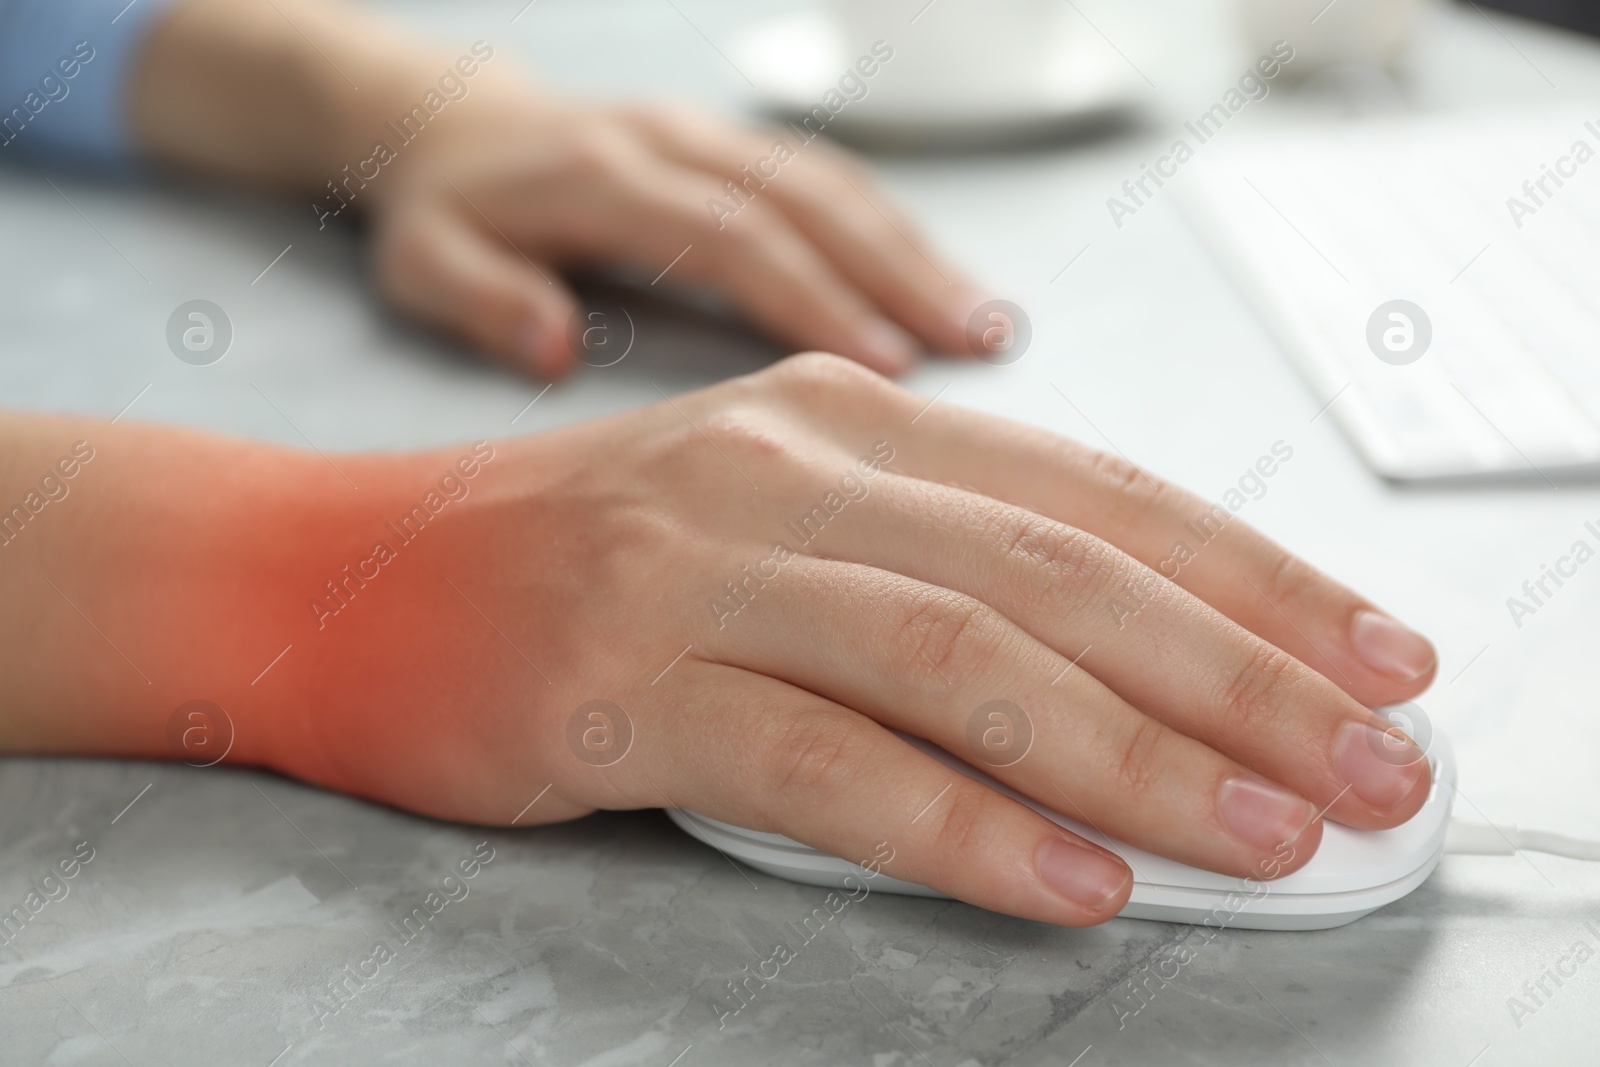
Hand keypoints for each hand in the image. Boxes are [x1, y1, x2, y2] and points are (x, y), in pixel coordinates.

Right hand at [273, 354, 1436, 926]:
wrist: (335, 571)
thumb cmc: (571, 557)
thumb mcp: (764, 511)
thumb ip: (921, 555)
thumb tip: (1116, 659)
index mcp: (835, 415)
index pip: (1088, 493)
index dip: (1249, 575)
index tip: (1369, 652)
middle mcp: (780, 467)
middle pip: (1057, 573)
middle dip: (1240, 675)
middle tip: (1371, 763)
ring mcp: (694, 570)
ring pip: (961, 659)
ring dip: (1137, 756)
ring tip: (1267, 834)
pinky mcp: (619, 685)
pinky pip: (826, 762)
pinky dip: (965, 825)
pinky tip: (1073, 877)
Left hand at [369, 94, 980, 378]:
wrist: (448, 122)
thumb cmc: (446, 214)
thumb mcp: (421, 263)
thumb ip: (483, 302)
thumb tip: (554, 348)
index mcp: (605, 175)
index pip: (731, 238)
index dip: (814, 298)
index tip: (885, 367)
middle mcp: (673, 140)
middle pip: (809, 199)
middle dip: (903, 272)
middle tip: (981, 342)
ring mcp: (709, 133)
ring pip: (833, 181)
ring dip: (917, 249)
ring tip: (990, 319)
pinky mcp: (731, 142)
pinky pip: (826, 174)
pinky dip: (893, 228)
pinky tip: (940, 279)